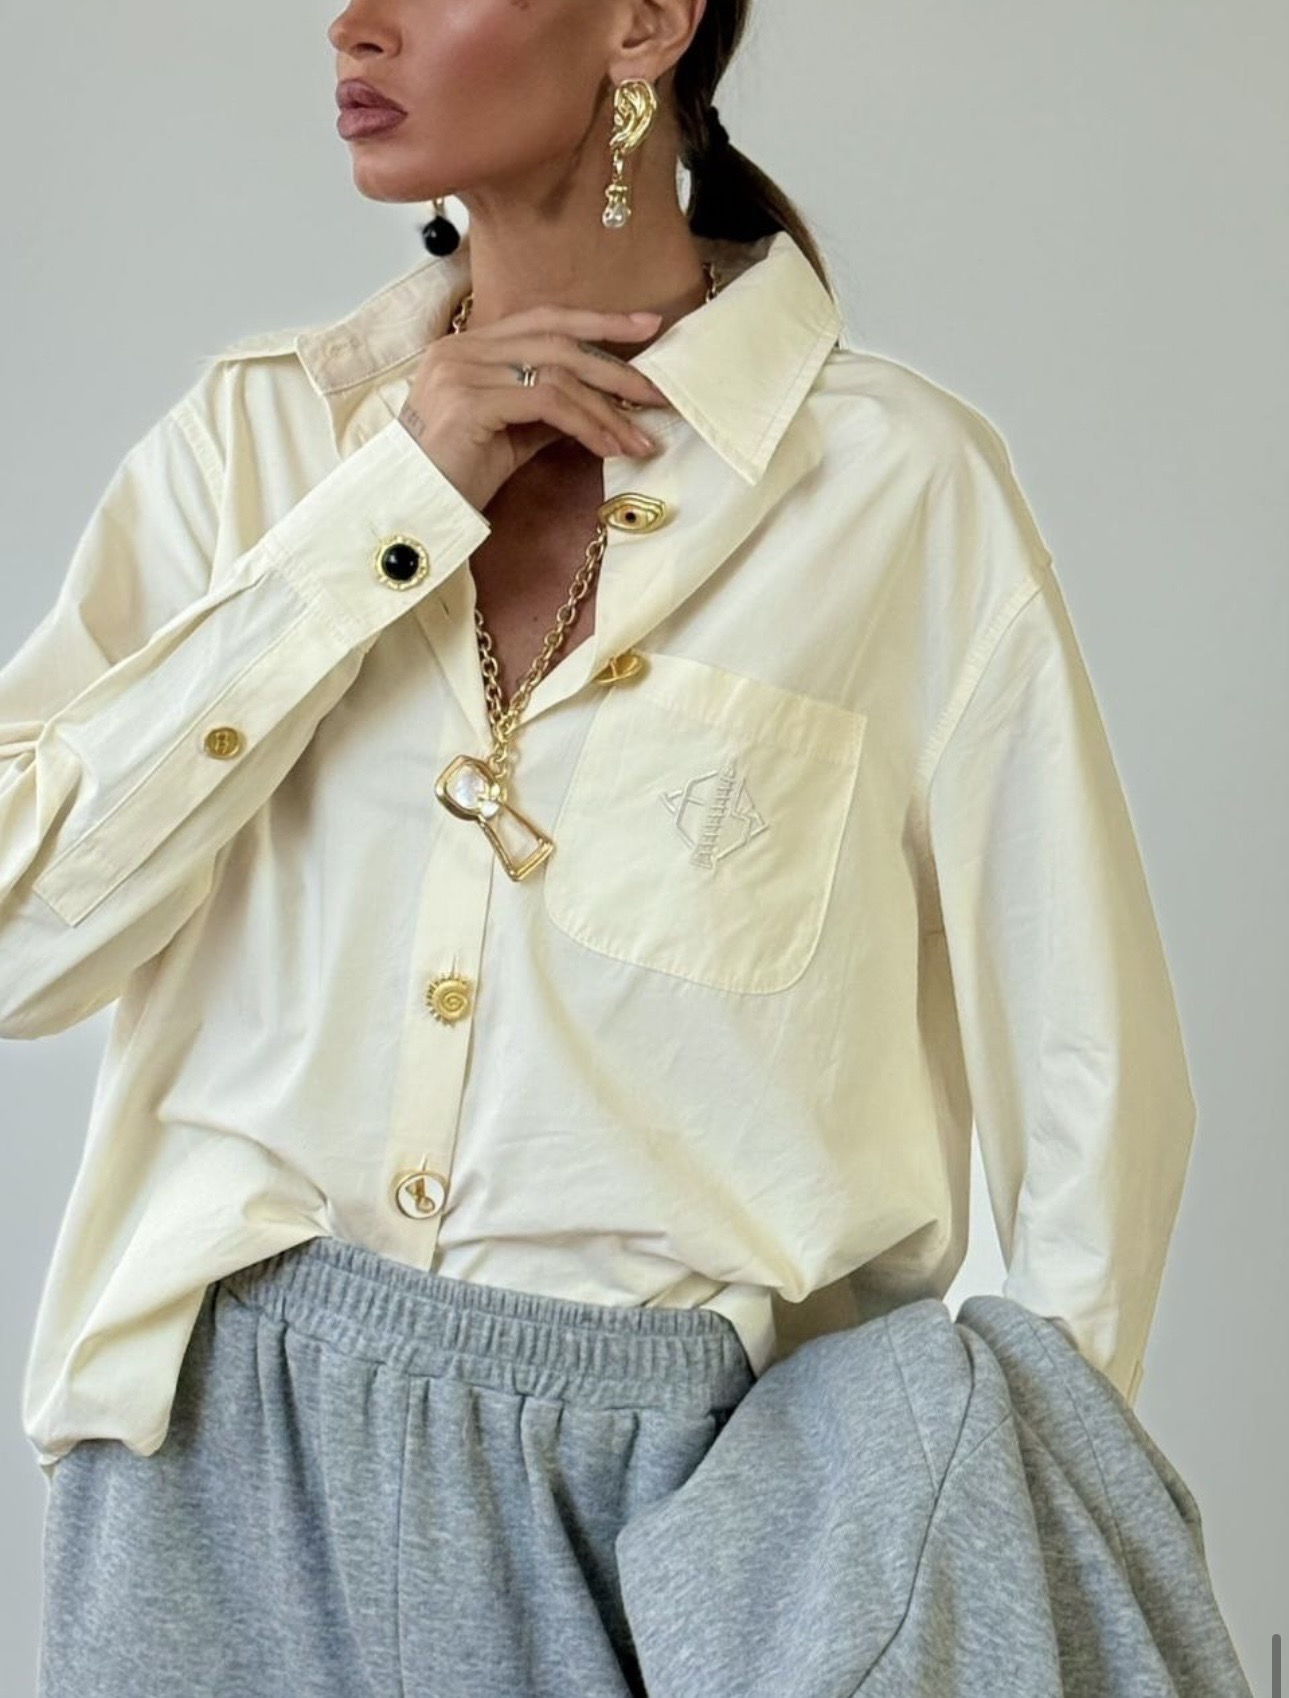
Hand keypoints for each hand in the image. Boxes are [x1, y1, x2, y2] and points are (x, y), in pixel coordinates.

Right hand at [396, 304, 672, 512]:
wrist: (414, 509)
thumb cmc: (457, 476)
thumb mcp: (510, 434)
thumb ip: (545, 408)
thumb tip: (598, 402)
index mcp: (468, 347)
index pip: (543, 319)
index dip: (597, 320)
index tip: (648, 326)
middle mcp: (462, 349)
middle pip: (557, 340)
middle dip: (616, 365)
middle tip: (659, 391)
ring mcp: (462, 371)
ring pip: (557, 374)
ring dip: (608, 408)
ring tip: (640, 439)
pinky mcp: (470, 402)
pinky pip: (547, 404)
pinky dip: (587, 425)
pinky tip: (609, 448)